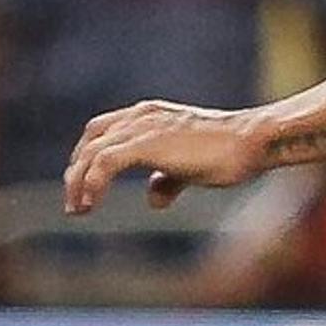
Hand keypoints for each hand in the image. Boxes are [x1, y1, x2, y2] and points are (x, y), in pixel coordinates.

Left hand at [64, 100, 268, 214]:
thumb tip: (153, 200)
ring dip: (79, 182)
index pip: (104, 130)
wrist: (251, 142)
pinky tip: (92, 203)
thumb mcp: (191, 168)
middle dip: (78, 171)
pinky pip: (105, 162)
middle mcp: (141, 116)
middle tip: (75, 203)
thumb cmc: (230, 153)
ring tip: (79, 209)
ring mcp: (143, 127)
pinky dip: (92, 183)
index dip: (89, 158)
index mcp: (150, 115)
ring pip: (93, 152)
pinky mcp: (147, 144)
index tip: (84, 187)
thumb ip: (168, 180)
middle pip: (92, 139)